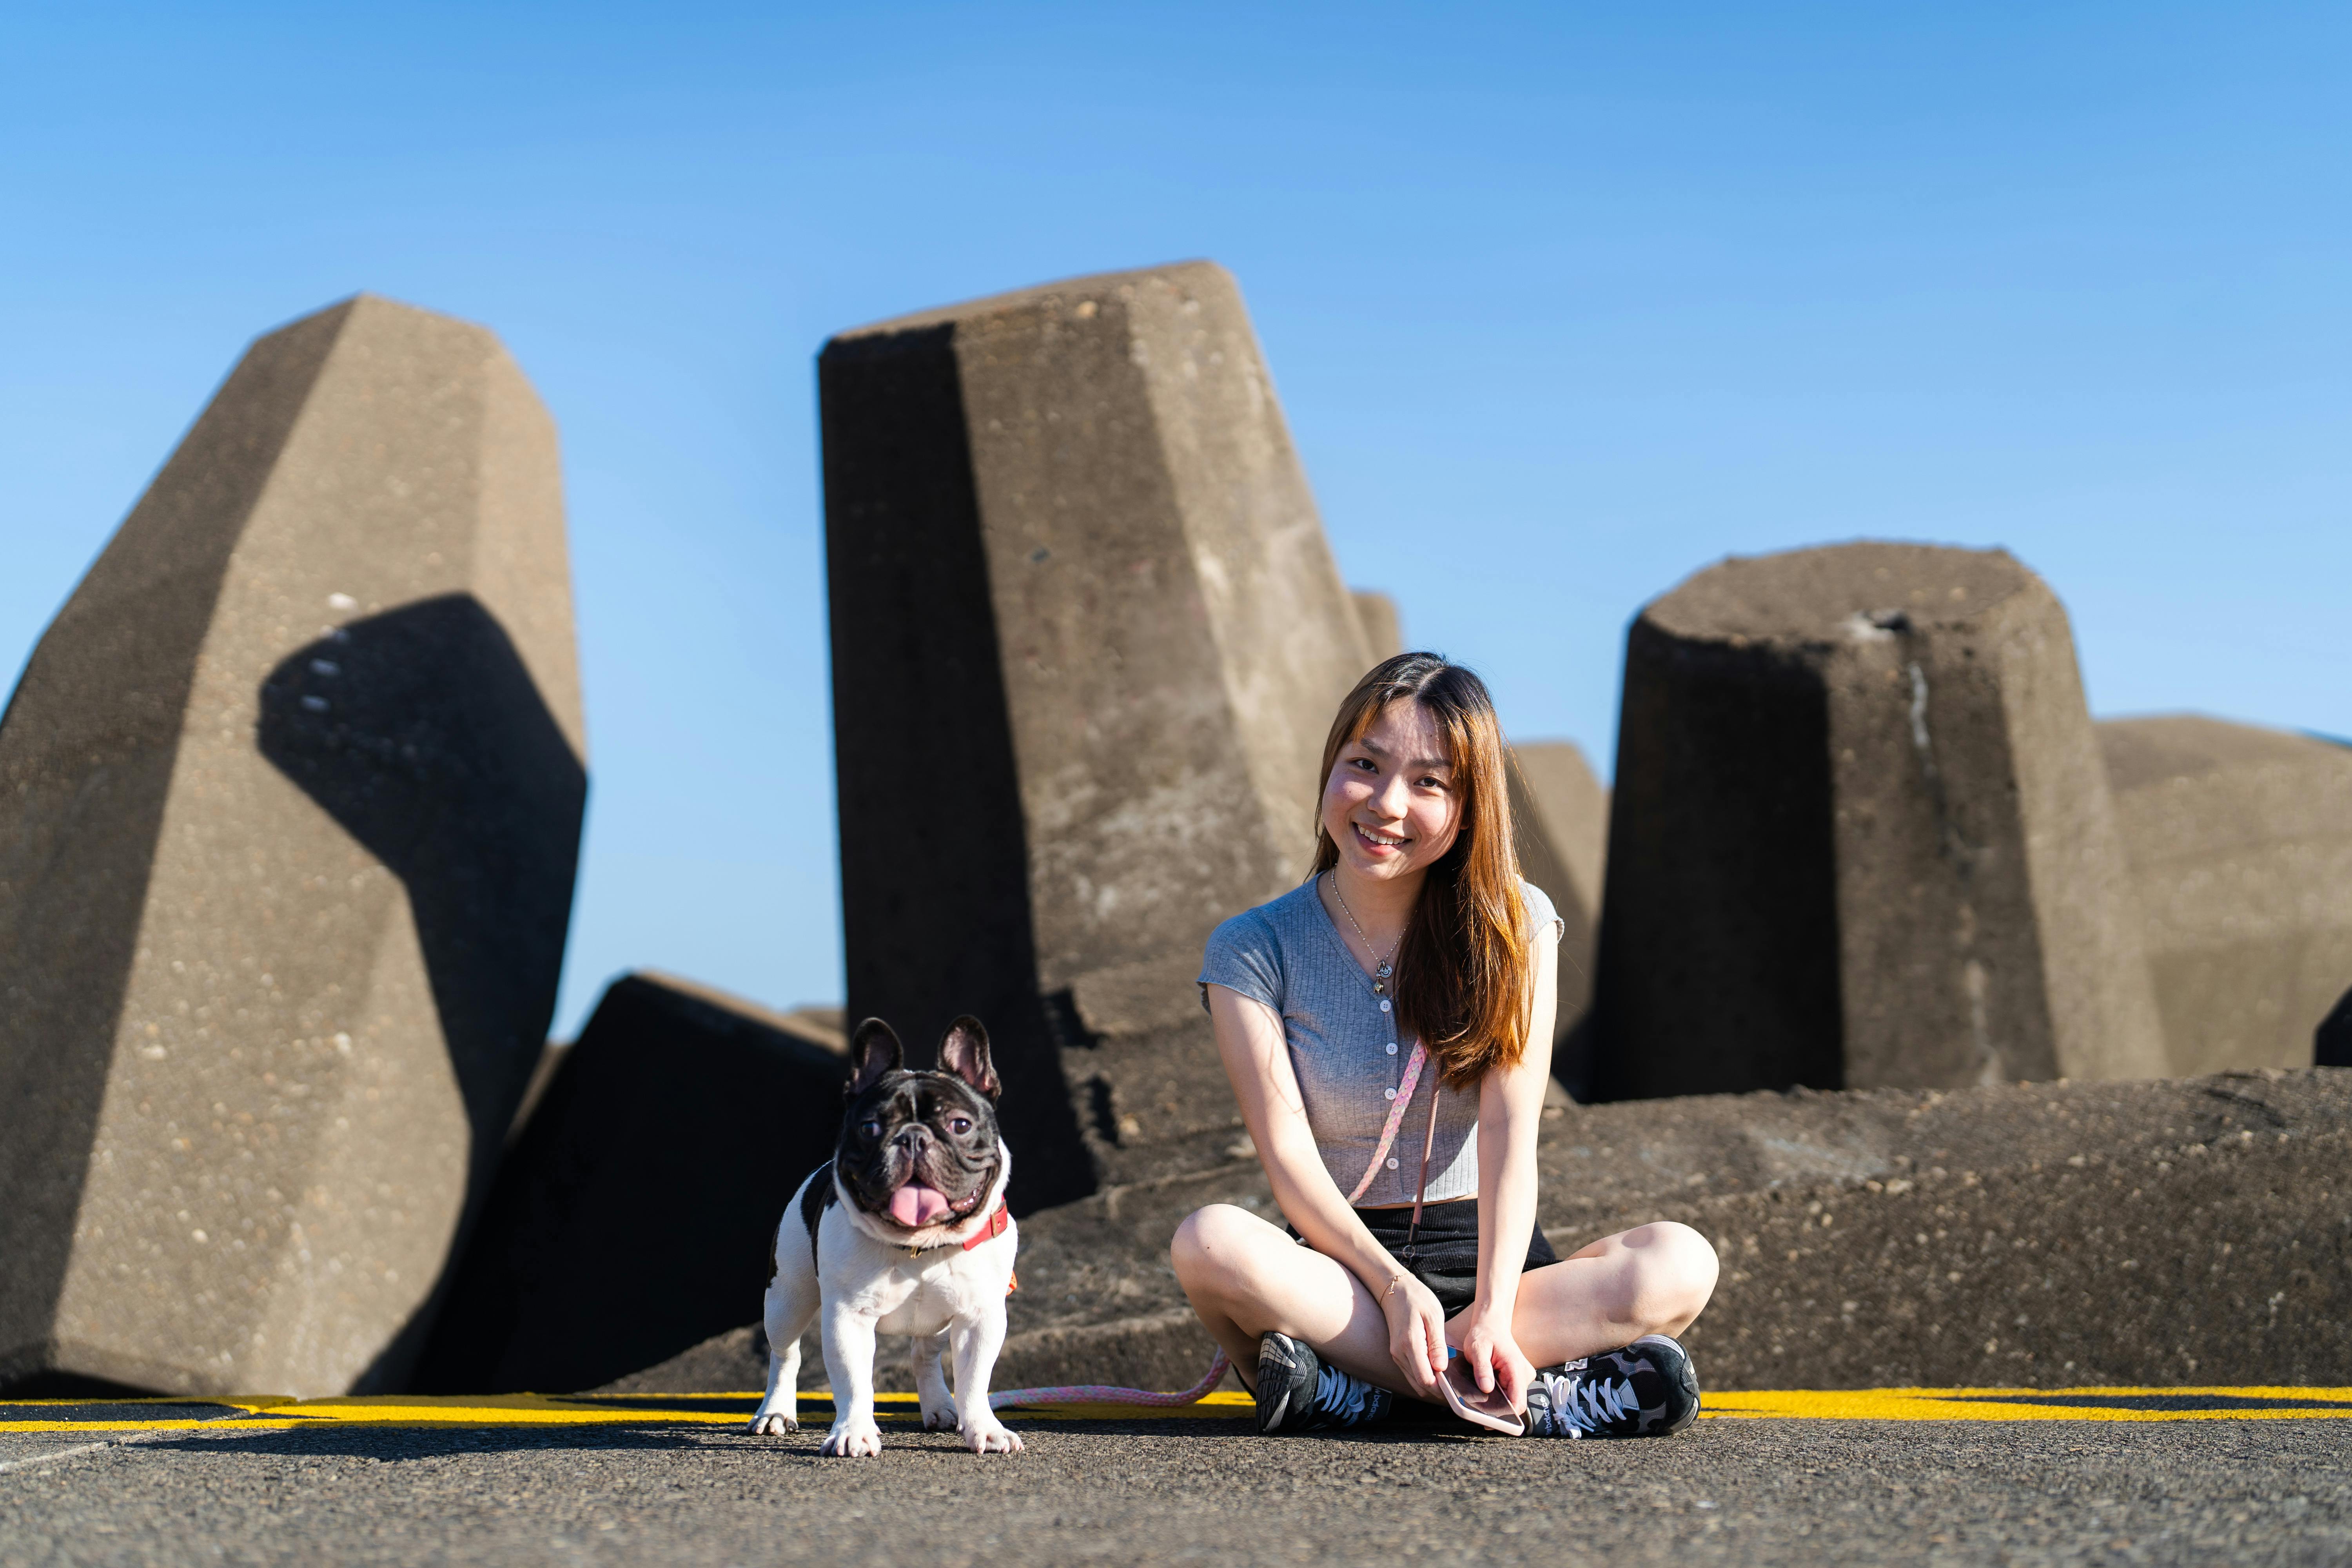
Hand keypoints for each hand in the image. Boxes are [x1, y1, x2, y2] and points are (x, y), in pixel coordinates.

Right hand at [1376, 1272, 1447, 1399]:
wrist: (1395, 1289)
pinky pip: (1411, 1372)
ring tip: (1448, 1374)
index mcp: (1410, 1344)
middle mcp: (1399, 1353)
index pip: (1425, 1379)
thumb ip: (1437, 1344)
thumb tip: (1441, 1368)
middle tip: (1456, 1383)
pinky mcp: (1397, 1353)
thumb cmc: (1417, 1299)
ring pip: (1415, 1381)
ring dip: (1431, 1382)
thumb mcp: (1433, 1317)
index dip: (1441, 1388)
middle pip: (1420, 1384)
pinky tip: (1436, 1366)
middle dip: (1438, 1388)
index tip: (1456, 1385)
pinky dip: (1424, 1375)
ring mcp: (1396, 1355)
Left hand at [1451, 1304, 1536, 1413]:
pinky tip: (1486, 1386)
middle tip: (1477, 1404)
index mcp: (1516, 1368)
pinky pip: (1508, 1393)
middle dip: (1497, 1407)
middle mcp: (1523, 1375)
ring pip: (1511, 1399)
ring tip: (1480, 1391)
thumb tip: (1486, 1389)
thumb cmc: (1484, 1335)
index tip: (1489, 1418)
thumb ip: (1482, 1368)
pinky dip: (1497, 1394)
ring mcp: (1521, 1377)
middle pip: (1514, 1403)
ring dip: (1496, 1400)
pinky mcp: (1517, 1379)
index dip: (1505, 1414)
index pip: (1518, 1402)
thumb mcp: (1477, 1349)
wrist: (1492, 1325)